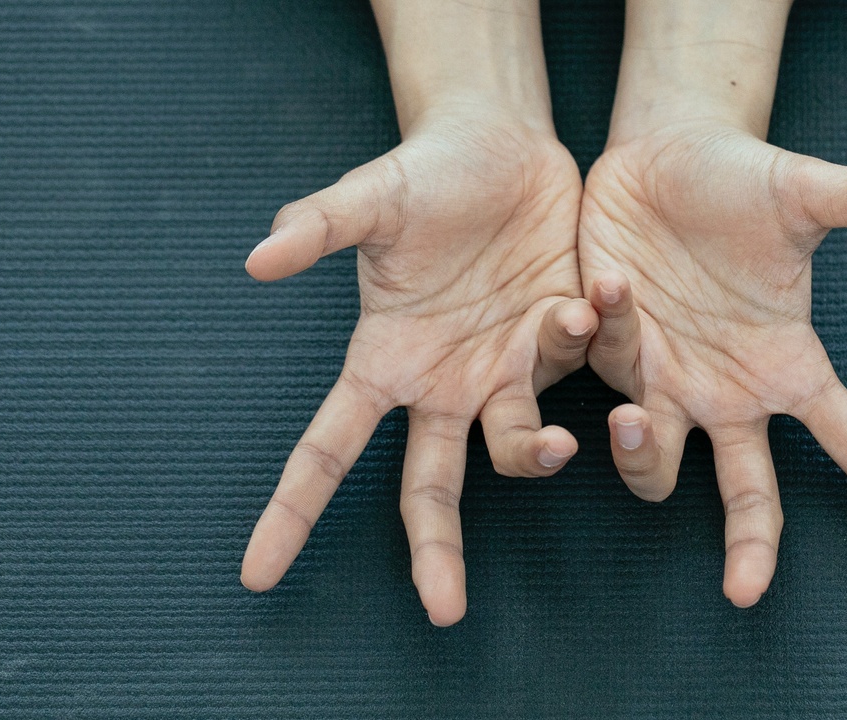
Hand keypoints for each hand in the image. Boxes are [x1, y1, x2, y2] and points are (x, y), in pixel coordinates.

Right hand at [240, 112, 595, 625]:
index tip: (256, 574)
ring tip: (557, 376)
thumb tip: (255, 260)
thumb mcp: (370, 199)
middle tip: (441, 610)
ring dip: (538, 443)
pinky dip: (590, 344)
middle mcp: (444, 384)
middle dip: (434, 549)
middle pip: (430, 489)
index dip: (292, 511)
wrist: (502, 147)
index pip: (328, 449)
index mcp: (385, 361)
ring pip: (520, 445)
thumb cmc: (423, 177)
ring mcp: (507, 371)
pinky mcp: (565, 345)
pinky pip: (580, 370)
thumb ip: (317, 227)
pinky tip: (591, 294)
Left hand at [578, 121, 846, 606]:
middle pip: (751, 495)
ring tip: (638, 415)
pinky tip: (604, 286)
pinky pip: (601, 373)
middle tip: (745, 593)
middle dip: (751, 547)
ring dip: (643, 451)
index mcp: (789, 369)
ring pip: (655, 461)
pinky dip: (600, 339)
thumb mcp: (806, 193)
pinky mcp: (605, 354)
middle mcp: (729, 394)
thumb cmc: (740, 181)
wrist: (660, 154)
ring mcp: (665, 382)